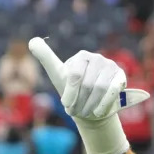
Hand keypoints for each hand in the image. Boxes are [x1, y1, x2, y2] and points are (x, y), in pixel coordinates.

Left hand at [28, 38, 148, 121]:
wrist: (89, 105)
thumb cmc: (71, 90)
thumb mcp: (57, 74)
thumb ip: (45, 57)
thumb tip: (32, 41)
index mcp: (81, 57)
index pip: (74, 76)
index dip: (70, 94)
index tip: (66, 105)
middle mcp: (97, 58)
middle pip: (88, 85)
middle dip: (80, 102)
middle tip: (76, 111)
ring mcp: (111, 67)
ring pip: (101, 89)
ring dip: (91, 105)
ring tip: (86, 112)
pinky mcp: (121, 77)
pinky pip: (113, 91)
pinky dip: (104, 104)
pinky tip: (98, 112)